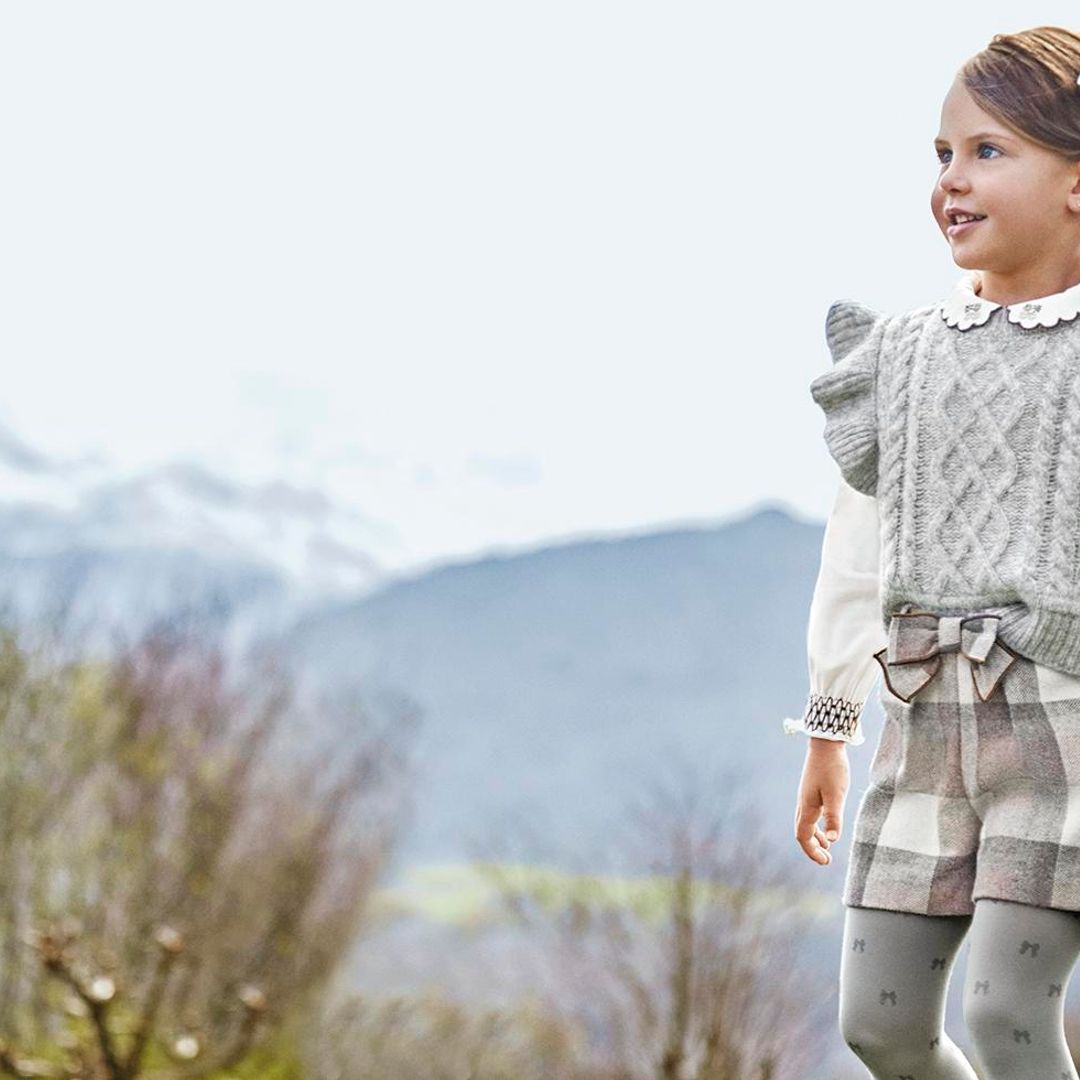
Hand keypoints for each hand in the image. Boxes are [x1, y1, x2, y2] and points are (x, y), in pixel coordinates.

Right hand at [794, 738, 849, 865]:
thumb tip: (833, 840)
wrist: (825, 744)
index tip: (826, 862)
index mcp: (807, 807)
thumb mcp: (837, 794)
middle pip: (802, 832)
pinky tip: (828, 826)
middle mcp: (803, 804)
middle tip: (827, 860)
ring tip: (828, 846)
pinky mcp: (811, 791)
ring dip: (814, 838)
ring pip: (805, 824)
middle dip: (812, 848)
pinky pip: (810, 815)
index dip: (812, 852)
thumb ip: (834, 817)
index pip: (803, 836)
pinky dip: (816, 826)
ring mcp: (806, 797)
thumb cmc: (832, 769)